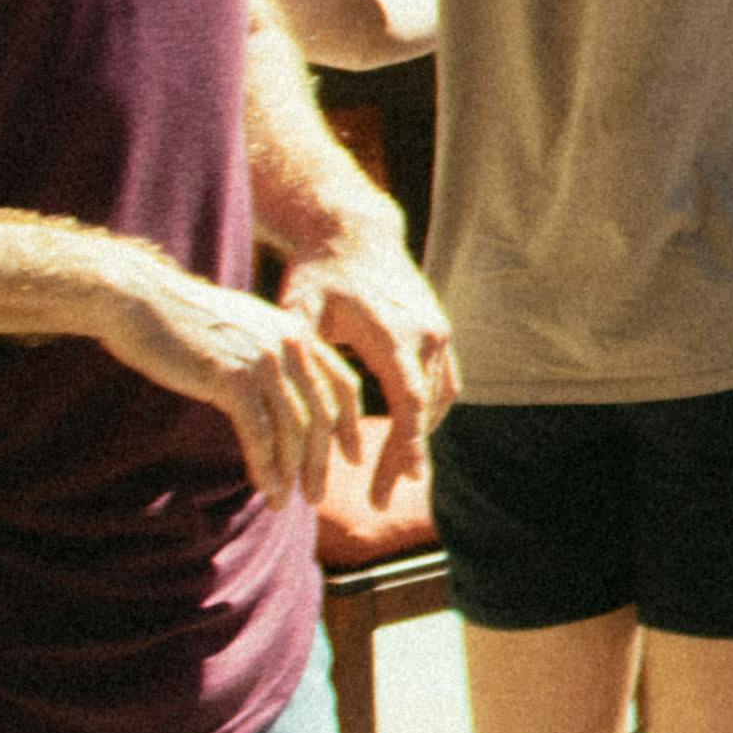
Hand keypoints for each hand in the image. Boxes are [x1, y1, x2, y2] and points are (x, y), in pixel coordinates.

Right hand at [91, 254, 369, 508]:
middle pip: (322, 413)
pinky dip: (265, 466)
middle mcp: (290, 345)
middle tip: (316, 495)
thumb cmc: (185, 321)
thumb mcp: (244, 331)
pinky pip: (259, 433)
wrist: (140, 300)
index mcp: (298, 332)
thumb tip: (282, 392)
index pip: (342, 383)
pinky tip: (265, 488)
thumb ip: (270, 356)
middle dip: (321, 460)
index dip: (350, 425)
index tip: (353, 457)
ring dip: (292, 471)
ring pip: (293, 428)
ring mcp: (263, 362)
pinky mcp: (231, 379)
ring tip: (284, 501)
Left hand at [271, 225, 455, 501]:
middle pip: (426, 413)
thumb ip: (302, 360)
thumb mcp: (300, 313)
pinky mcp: (439, 331)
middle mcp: (428, 336)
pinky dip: (426, 414)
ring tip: (392, 475)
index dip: (404, 449)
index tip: (396, 487)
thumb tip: (289, 413)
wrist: (354, 233)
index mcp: (396, 335)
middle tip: (382, 498)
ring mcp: (439, 333)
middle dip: (406, 458)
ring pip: (440, 401)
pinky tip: (405, 435)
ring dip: (419, 438)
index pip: (409, 405)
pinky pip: (444, 383)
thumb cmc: (319, 275)